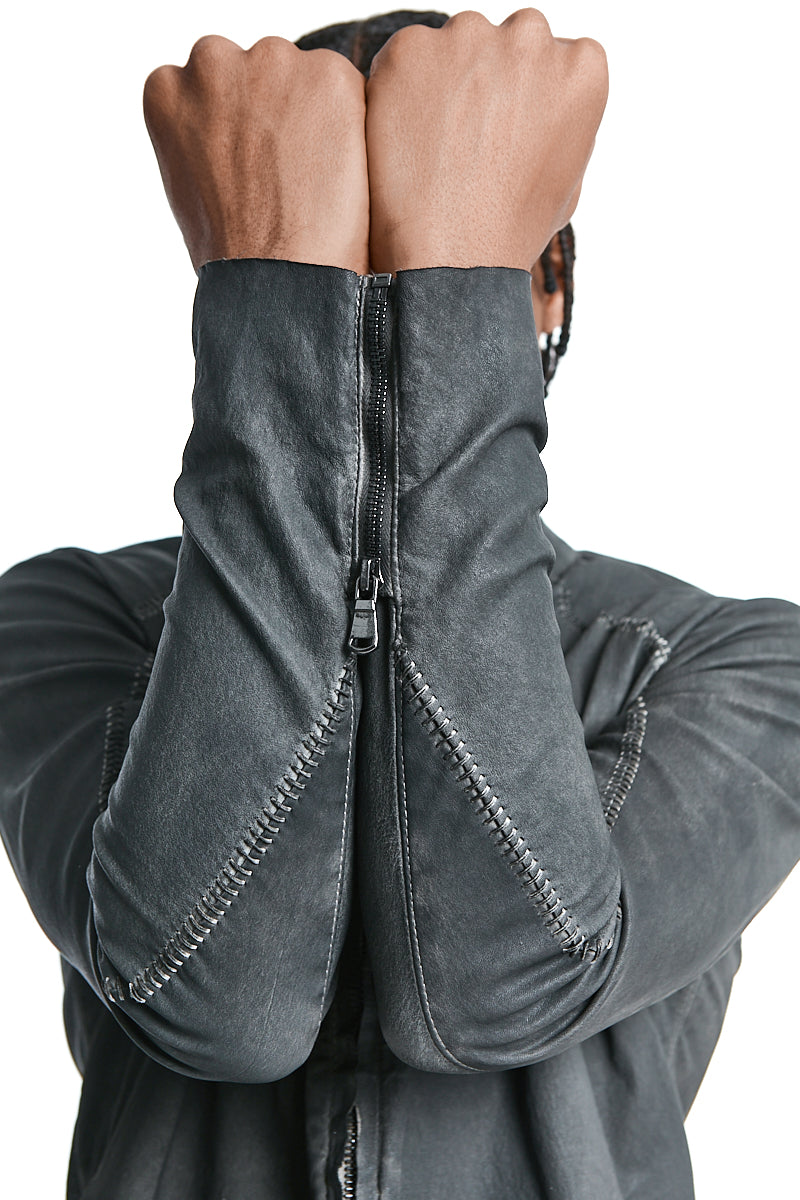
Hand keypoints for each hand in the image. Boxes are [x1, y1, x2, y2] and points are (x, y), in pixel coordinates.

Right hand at [142, 36, 369, 273]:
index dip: (239, 127)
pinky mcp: (329, 76)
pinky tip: (343, 175)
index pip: (210, 84)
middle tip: (289, 174)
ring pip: (303, 78)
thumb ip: (203, 139)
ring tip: (317, 181)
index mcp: (167, 88)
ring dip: (314, 116)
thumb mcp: (187, 189)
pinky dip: (353, 127)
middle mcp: (212, 61)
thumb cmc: (234, 257)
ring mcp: (272, 63)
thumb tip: (233, 135)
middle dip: (275, 111)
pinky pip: (349, 92)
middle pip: (257, 71)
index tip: (253, 162)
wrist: (278, 280)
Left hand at [364, 8, 607, 272]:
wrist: (452, 258)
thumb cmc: (511, 231)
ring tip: (436, 146)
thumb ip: (560, 121)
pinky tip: (407, 141)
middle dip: (492, 78)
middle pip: (509, 40)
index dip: (529, 97)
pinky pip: (407, 58)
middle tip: (470, 138)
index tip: (510, 131)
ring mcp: (469, 37)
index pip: (557, 57)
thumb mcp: (569, 179)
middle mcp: (531, 37)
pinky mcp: (411, 48)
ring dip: (447, 79)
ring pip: (457, 44)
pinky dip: (402, 90)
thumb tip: (541, 103)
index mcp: (582, 67)